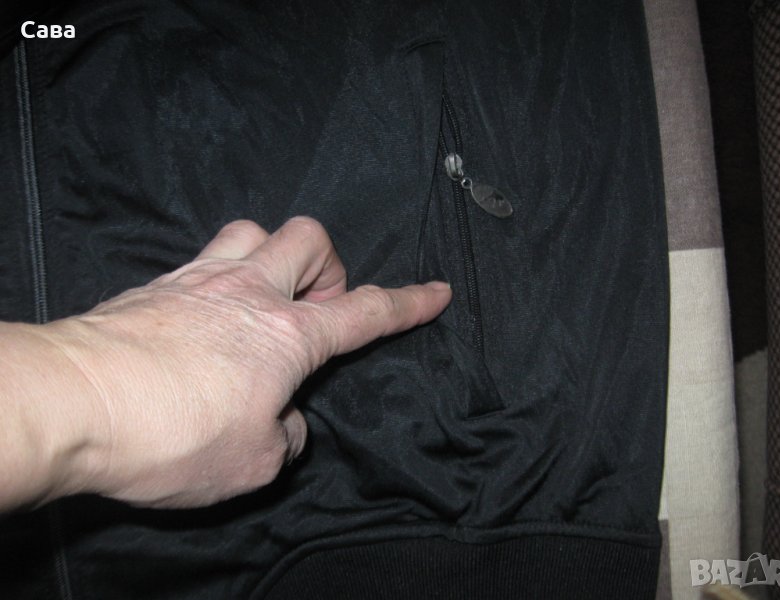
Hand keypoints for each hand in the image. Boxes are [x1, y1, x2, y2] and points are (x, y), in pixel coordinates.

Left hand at [37, 217, 450, 508]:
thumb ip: (284, 437)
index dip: (409, 302)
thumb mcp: (251, 462)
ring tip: (263, 300)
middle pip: (309, 239)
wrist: (73, 402)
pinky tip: (205, 321)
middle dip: (329, 268)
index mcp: (288, 336)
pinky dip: (221, 280)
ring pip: (253, 230)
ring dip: (272, 257)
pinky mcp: (155, 285)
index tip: (436, 291)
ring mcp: (199, 280)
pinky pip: (202, 259)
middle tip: (314, 313)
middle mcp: (249, 293)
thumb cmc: (171, 435)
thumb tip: (285, 420)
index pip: (366, 312)